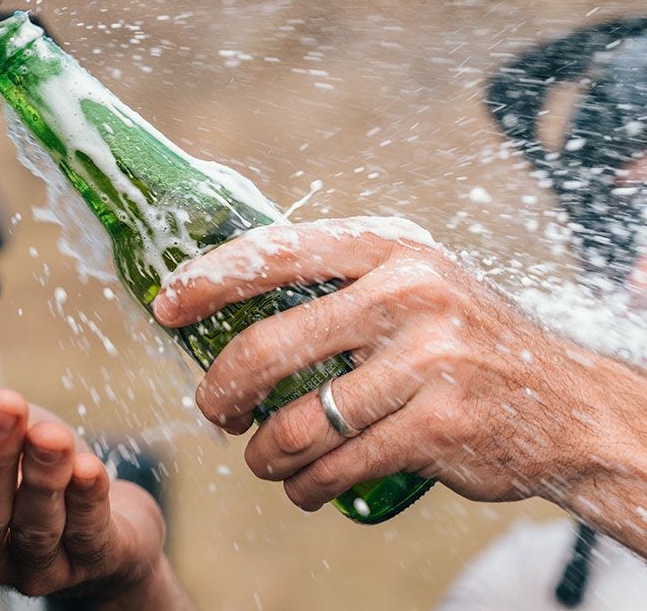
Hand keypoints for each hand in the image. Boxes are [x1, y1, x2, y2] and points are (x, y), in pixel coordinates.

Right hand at [0, 389, 171, 604]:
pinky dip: (86, 499)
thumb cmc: (34, 465)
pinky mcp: (88, 567)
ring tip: (52, 436)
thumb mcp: (5, 434)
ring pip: (35, 527)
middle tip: (5, 409)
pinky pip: (86, 535)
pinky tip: (88, 469)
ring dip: (43, 476)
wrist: (100, 510)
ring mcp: (34, 571)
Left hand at [152, 219, 620, 511]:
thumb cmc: (462, 337)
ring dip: (264, 452)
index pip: (276, 252)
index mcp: (389, 247)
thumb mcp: (411, 282)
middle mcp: (408, 294)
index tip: (166, 306)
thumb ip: (337, 285)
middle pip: (269, 347)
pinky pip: (339, 466)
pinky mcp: (439, 428)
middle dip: (221, 390)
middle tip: (213, 410)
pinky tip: (304, 486)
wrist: (566, 403)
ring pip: (299, 421)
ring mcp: (428, 361)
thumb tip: (226, 300)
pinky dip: (307, 486)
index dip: (209, 279)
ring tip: (262, 457)